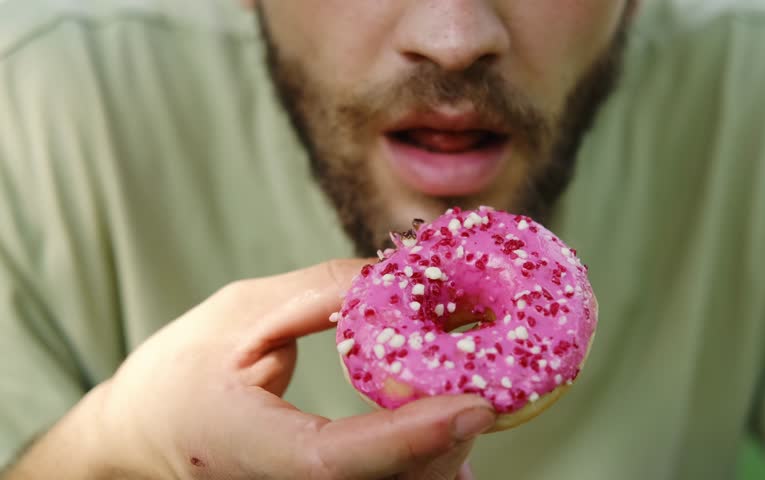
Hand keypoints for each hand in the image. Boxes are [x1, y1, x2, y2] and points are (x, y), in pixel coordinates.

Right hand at [10, 260, 493, 478]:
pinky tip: (447, 421)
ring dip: (446, 452)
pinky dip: (427, 455)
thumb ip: (321, 294)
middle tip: (494, 384)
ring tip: (476, 393)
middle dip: (448, 443)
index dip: (409, 438)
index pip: (333, 459)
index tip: (474, 405)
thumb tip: (401, 276)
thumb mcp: (240, 311)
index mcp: (246, 445)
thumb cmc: (181, 371)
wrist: (146, 429)